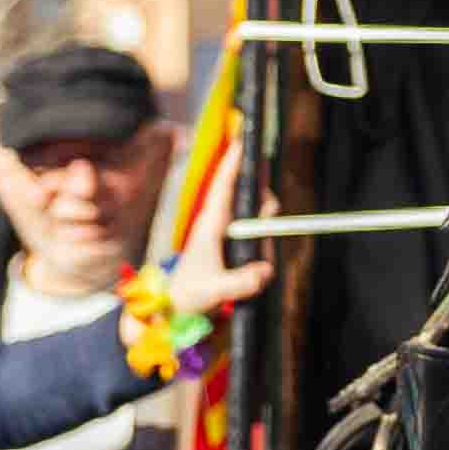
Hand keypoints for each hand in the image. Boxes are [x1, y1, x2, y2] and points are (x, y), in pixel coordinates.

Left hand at [153, 163, 270, 321]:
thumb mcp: (213, 291)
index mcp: (209, 226)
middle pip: (246, 196)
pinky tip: (261, 264)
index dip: (233, 164)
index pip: (223, 187)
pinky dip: (263, 240)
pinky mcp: (232, 247)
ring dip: (264, 227)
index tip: (243, 143)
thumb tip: (265, 272)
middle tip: (271, 212)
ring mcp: (225, 235)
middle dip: (262, 198)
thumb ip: (239, 283)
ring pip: (253, 216)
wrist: (176, 306)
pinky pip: (254, 234)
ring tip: (260, 260)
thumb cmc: (188, 294)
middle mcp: (218, 225)